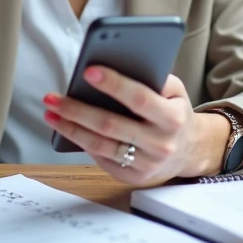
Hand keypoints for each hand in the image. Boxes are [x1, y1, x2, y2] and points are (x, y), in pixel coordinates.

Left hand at [42, 67, 228, 185]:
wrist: (190, 150)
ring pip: (100, 145)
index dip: (114, 84)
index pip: (139, 98)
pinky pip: (102, 158)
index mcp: (172, 118)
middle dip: (77, 110)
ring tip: (51, 113)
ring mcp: (147, 165)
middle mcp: (160, 144)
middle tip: (53, 97)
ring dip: (71, 129)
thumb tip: (114, 65)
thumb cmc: (175, 112)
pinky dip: (82, 143)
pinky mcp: (133, 177)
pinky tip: (67, 128)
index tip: (88, 70)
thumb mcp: (175, 91)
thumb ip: (152, 77)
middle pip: (110, 125)